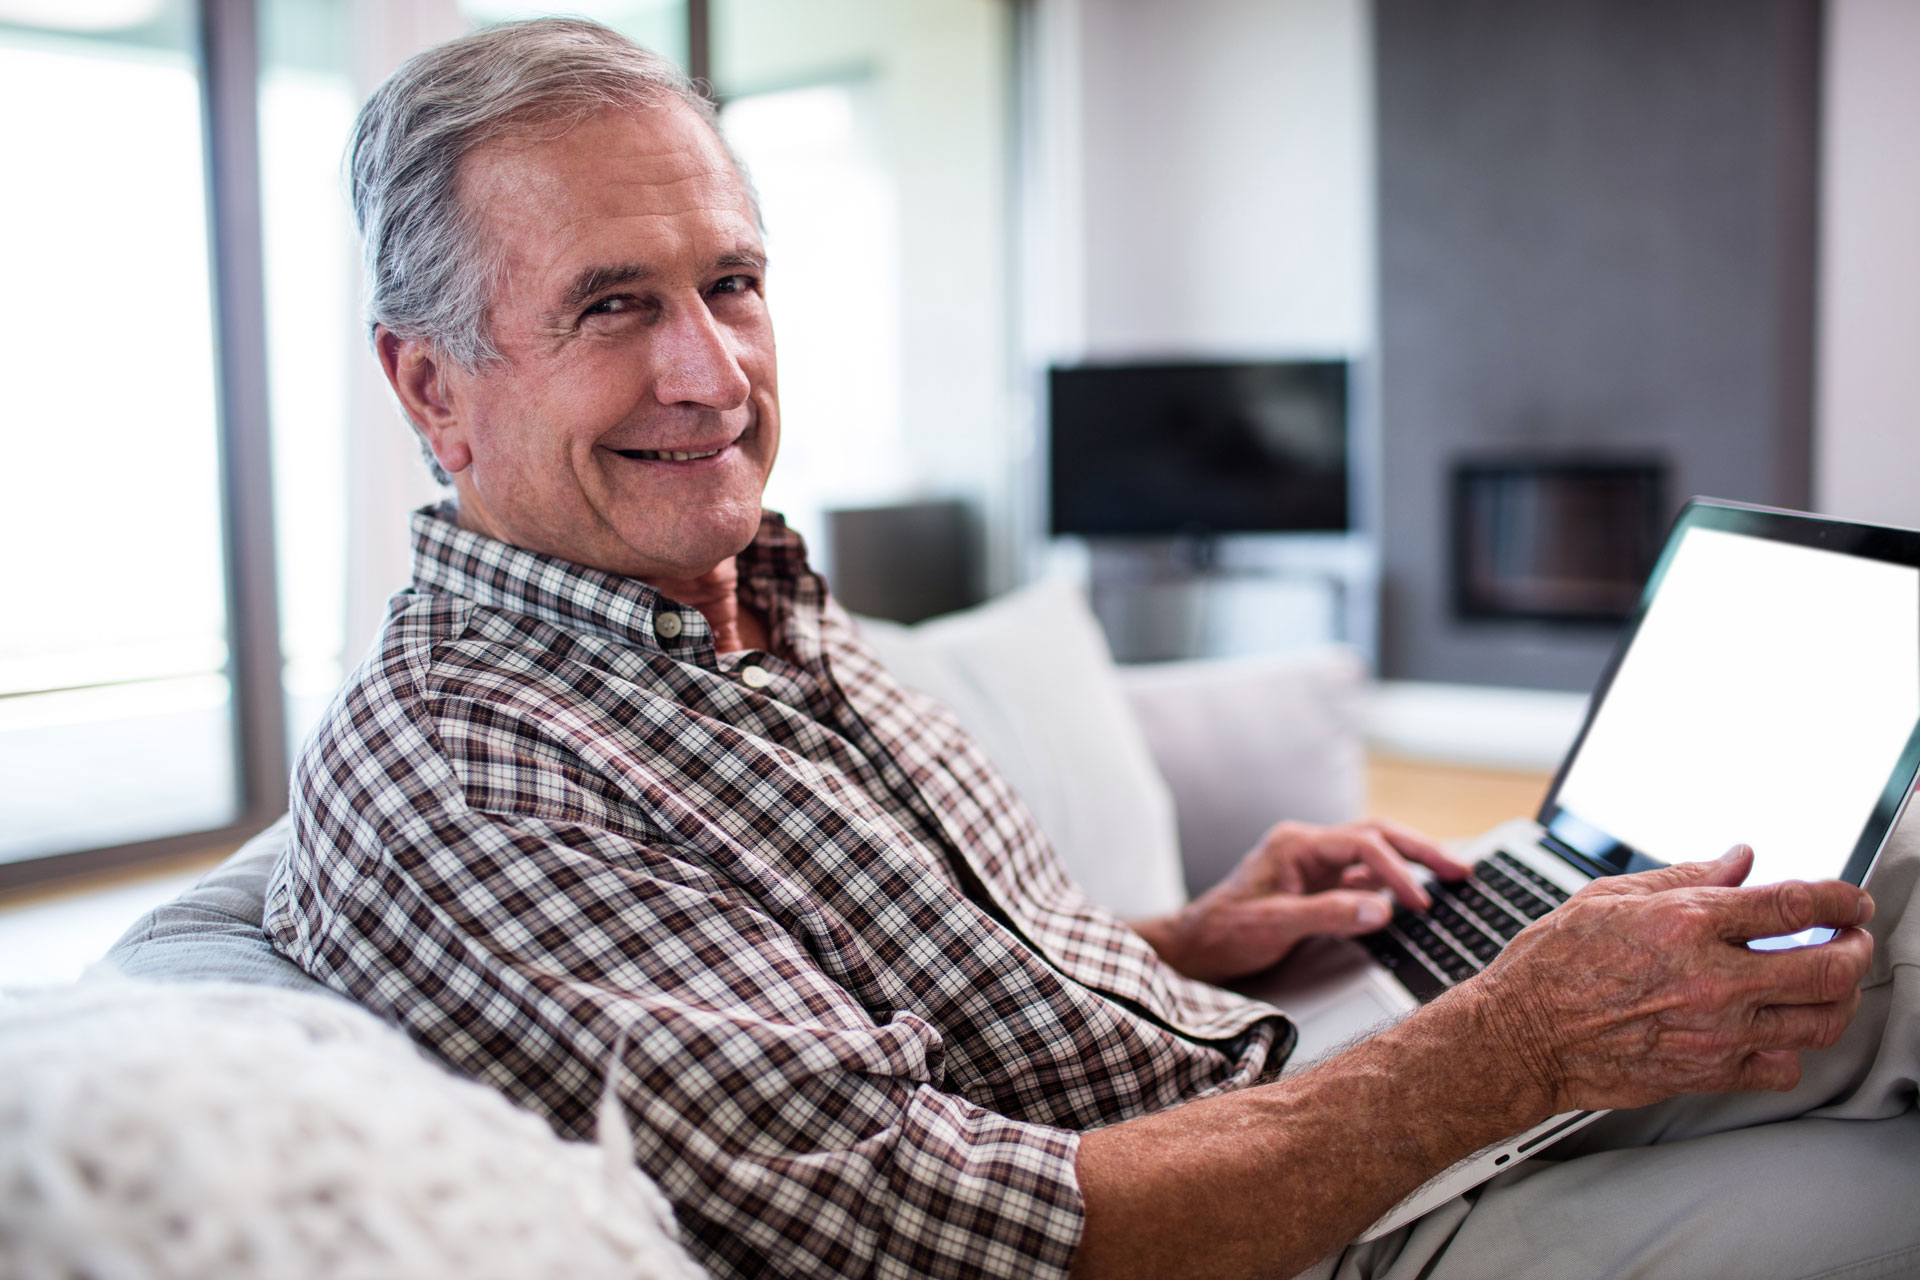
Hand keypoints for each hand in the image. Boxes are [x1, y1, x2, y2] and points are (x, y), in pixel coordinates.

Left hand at [1136, 818, 1470, 983]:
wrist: (1194, 946)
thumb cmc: (1224, 933)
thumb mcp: (1272, 925)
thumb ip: (1326, 914)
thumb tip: (1381, 909)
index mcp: (1296, 845)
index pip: (1361, 845)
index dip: (1396, 872)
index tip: (1421, 903)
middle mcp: (1308, 847)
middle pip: (1376, 836)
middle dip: (1421, 851)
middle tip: (1462, 871)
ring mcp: (1313, 865)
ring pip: (1373, 853)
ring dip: (1411, 863)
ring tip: (1453, 876)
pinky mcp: (1316, 885)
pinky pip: (1363, 876)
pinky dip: (1392, 883)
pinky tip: (1416, 895)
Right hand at [1467, 844, 1874, 1115]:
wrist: (1520, 1036)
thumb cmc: (1551, 966)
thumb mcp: (1609, 896)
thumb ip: (1685, 877)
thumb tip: (1738, 861)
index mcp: (1686, 924)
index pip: (1795, 904)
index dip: (1840, 898)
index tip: (1850, 899)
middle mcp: (1711, 979)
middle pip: (1829, 966)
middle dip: (1855, 947)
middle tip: (1853, 938)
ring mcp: (1716, 1032)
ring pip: (1820, 1022)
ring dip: (1839, 998)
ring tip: (1831, 984)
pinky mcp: (1709, 1074)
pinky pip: (1783, 1067)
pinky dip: (1793, 1048)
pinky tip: (1778, 1030)